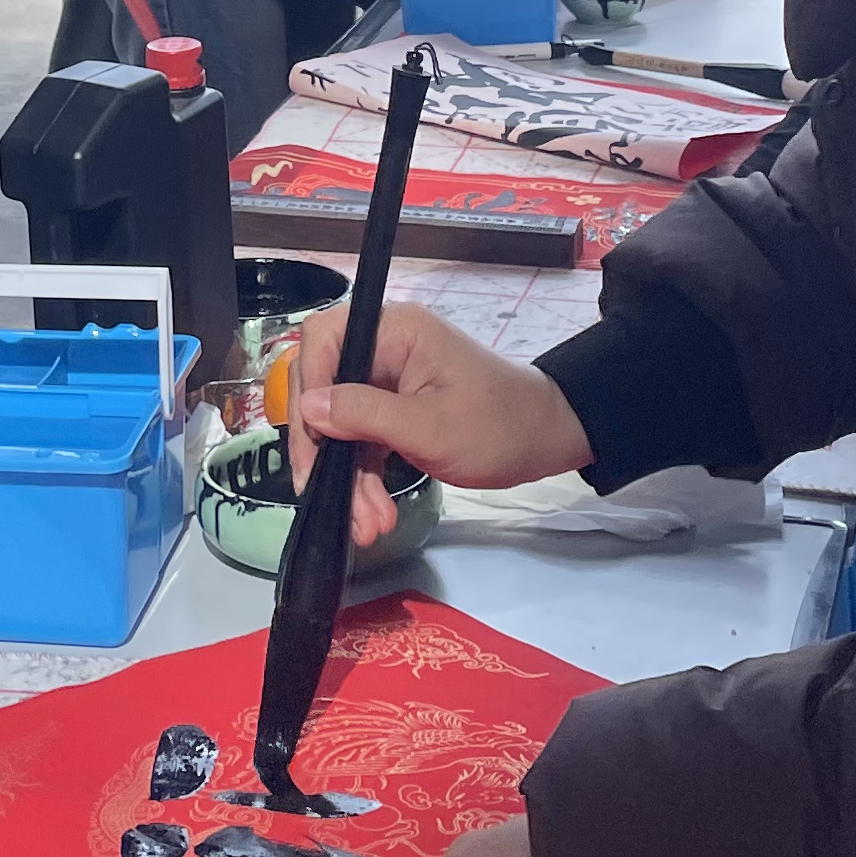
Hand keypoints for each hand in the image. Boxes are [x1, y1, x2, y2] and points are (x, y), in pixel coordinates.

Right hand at [287, 303, 595, 549]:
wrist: (548, 441)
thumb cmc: (499, 426)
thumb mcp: (430, 427)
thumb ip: (365, 415)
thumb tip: (309, 407)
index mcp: (394, 331)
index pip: (323, 343)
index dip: (308, 392)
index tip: (313, 443)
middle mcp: (385, 347)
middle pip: (325, 389)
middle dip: (326, 451)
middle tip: (328, 499)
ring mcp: (389, 379)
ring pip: (341, 424)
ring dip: (347, 477)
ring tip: (366, 525)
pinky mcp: (396, 409)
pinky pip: (363, 440)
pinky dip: (364, 478)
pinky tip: (374, 514)